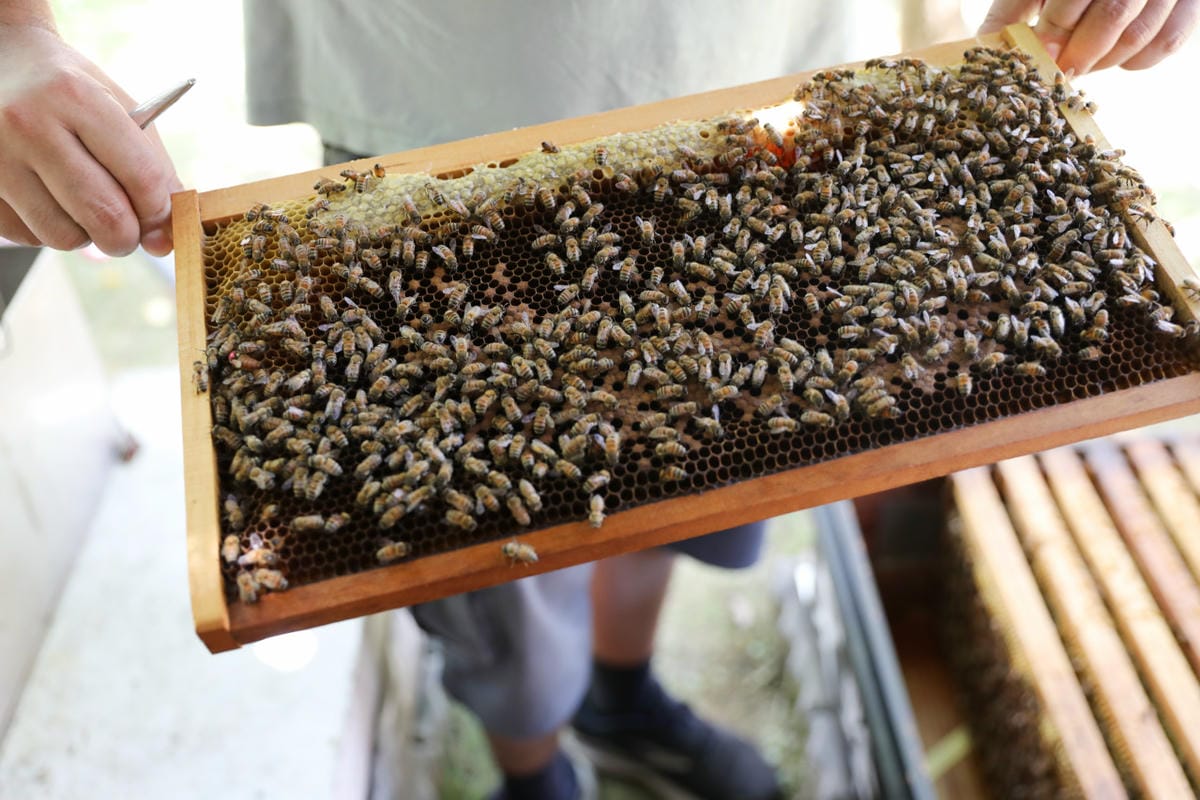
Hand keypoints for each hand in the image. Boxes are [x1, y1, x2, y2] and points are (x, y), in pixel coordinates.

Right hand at [0, 22, 182, 255]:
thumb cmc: (71, 91)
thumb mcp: (118, 106)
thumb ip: (153, 168)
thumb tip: (164, 240)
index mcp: (75, 97)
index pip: (142, 176)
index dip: (161, 211)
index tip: (161, 219)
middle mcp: (29, 124)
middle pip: (104, 216)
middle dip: (127, 236)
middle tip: (127, 229)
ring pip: (64, 236)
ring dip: (85, 234)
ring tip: (82, 204)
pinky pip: (27, 236)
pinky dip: (48, 230)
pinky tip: (49, 199)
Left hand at [980, 0, 1198, 73]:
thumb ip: (1014, 7)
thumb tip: (984, 47)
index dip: (1054, 32)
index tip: (1038, 60)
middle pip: (1111, 15)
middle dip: (1077, 54)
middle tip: (1057, 74)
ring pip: (1139, 33)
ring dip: (1103, 61)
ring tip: (1078, 66)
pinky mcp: (1190, 0)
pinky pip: (1168, 41)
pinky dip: (1137, 60)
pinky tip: (1114, 59)